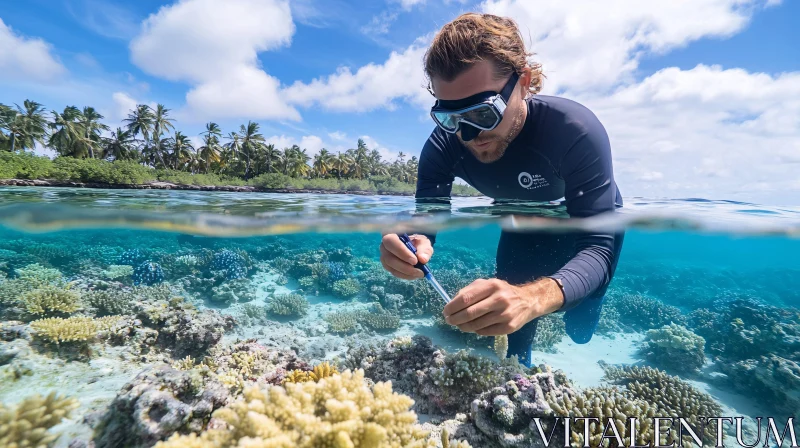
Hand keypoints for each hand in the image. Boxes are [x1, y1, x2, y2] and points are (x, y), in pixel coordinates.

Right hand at [379, 233, 432, 279]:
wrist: (414, 245)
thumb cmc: (417, 241)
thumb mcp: (424, 242)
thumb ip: (424, 249)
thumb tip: (423, 260)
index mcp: (391, 233)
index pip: (391, 242)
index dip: (401, 252)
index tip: (415, 261)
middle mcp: (384, 245)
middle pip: (389, 258)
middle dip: (404, 267)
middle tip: (419, 271)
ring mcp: (384, 256)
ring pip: (390, 267)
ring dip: (405, 273)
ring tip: (419, 274)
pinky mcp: (387, 265)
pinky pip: (393, 272)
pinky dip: (404, 275)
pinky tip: (414, 275)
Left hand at [443, 278, 559, 335]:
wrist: (528, 301)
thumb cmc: (502, 292)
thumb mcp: (487, 284)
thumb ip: (469, 291)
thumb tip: (452, 303)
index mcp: (492, 286)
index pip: (466, 298)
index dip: (452, 307)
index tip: (445, 311)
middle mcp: (499, 299)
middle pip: (469, 313)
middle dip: (455, 319)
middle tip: (449, 320)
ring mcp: (505, 314)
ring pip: (476, 325)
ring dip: (463, 326)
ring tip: (459, 325)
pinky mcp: (509, 327)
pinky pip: (485, 332)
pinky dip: (476, 331)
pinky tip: (474, 327)